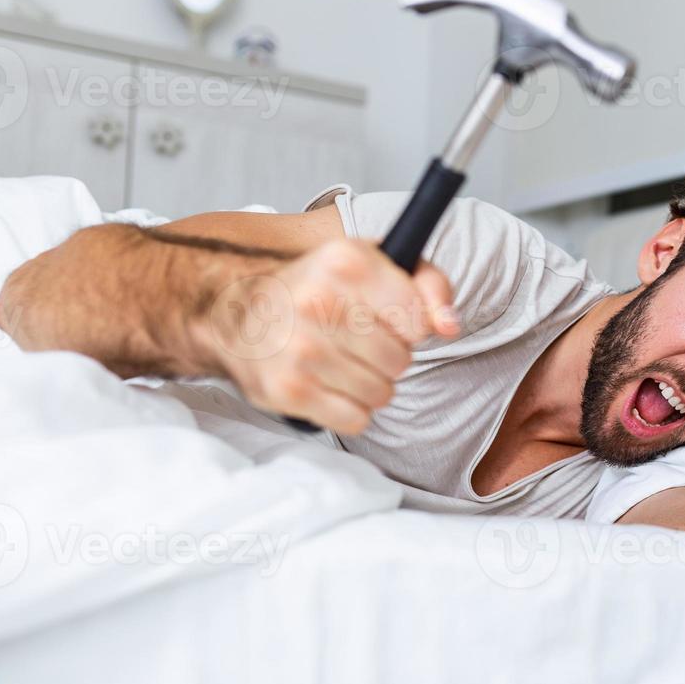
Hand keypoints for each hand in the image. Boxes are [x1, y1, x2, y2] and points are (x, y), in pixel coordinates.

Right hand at [199, 239, 458, 433]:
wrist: (235, 312)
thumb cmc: (317, 288)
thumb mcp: (374, 263)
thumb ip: (428, 285)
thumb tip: (449, 326)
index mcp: (346, 262)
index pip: (419, 321)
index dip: (410, 325)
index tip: (387, 318)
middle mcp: (318, 303)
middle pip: (401, 360)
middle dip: (388, 356)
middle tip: (356, 341)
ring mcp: (300, 350)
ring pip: (382, 394)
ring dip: (369, 384)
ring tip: (340, 362)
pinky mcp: (287, 391)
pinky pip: (356, 420)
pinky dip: (349, 410)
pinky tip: (326, 384)